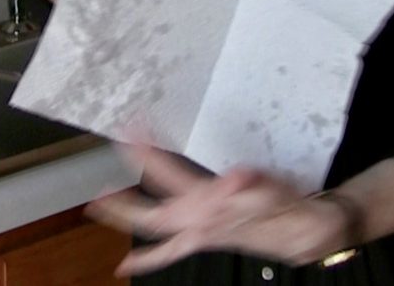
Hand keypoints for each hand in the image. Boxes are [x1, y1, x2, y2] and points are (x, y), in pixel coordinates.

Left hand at [85, 145, 352, 274]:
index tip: (131, 127)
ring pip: (150, 227)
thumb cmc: (280, 204)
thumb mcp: (267, 185)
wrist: (296, 230)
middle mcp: (195, 220)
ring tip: (97, 204)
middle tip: (101, 174)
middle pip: (148, 210)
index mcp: (206, 202)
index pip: (167, 171)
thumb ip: (248, 182)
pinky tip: (124, 266)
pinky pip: (166, 254)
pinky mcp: (198, 241)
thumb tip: (237, 176)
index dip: (147, 149)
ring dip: (123, 216)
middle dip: (123, 194)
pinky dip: (144, 260)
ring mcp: (194, 233)